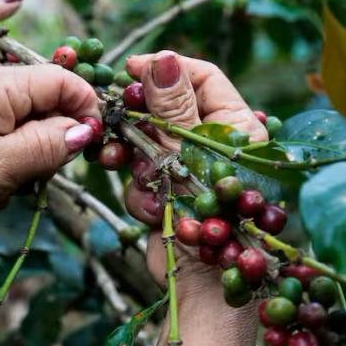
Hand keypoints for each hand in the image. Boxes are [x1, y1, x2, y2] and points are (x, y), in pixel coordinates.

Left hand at [0, 63, 99, 230]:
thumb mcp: (1, 170)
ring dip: (28, 142)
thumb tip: (84, 130)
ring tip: (10, 179)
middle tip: (41, 172)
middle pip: (42, 93)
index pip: (60, 80)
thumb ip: (49, 145)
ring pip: (20, 108)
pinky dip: (5, 143)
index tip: (90, 142)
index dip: (84, 108)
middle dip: (53, 131)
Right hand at [121, 50, 266, 288]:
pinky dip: (140, 192)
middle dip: (137, 118)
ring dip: (132, 157)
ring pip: (147, 144)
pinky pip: (142, 178)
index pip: (200, 77)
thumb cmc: (215, 218)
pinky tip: (151, 210)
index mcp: (236, 125)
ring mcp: (188, 171)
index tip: (129, 69)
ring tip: (114, 162)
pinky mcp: (168, 195)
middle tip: (110, 117)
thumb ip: (174, 107)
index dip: (165, 68)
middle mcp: (213, 145)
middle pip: (166, 110)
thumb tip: (162, 58)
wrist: (209, 288)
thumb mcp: (192, 153)